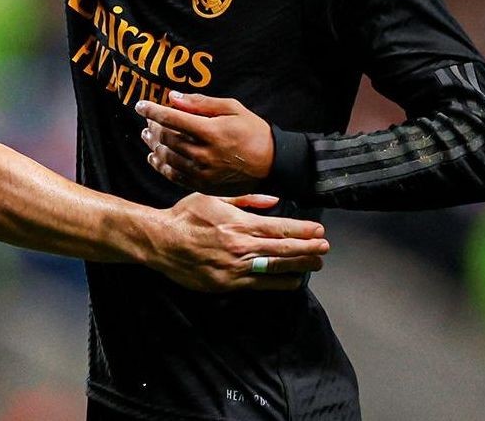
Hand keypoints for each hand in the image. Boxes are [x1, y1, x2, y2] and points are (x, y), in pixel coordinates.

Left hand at [136, 90, 273, 194]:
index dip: (151, 110)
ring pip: (166, 157)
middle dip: (152, 126)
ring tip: (147, 136)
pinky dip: (160, 165)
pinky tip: (153, 157)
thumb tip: (172, 97)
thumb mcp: (232, 108)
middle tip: (147, 120)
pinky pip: (173, 175)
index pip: (171, 118)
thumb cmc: (253, 132)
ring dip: (153, 145)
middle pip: (166, 137)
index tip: (139, 105)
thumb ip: (200, 103)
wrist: (273, 165)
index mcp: (210, 131)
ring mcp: (201, 172)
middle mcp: (203, 153)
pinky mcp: (202, 185)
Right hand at [147, 192, 328, 291]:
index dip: (303, 231)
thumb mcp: (213, 198)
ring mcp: (235, 268)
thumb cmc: (185, 216)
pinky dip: (280, 283)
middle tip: (325, 249)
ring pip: (277, 270)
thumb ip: (246, 200)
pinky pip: (260, 285)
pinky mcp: (227, 284)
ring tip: (315, 264)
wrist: (160, 242)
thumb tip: (273, 201)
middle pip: (284, 251)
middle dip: (309, 250)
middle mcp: (241, 247)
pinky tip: (292, 280)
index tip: (319, 231)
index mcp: (239, 224)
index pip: (280, 229)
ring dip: (300, 267)